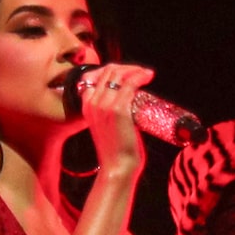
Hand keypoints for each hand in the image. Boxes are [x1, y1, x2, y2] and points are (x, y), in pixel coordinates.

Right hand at [78, 62, 151, 179]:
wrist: (117, 167)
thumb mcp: (106, 126)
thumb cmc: (115, 150)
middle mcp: (92, 102)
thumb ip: (109, 111)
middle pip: (108, 71)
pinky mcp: (118, 109)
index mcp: (86, 106)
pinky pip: (130, 83)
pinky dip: (140, 76)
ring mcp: (104, 105)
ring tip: (147, 74)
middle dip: (126, 68)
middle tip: (141, 73)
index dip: (113, 72)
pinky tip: (148, 76)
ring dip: (135, 70)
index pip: (96, 76)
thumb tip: (126, 100)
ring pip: (119, 74)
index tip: (128, 75)